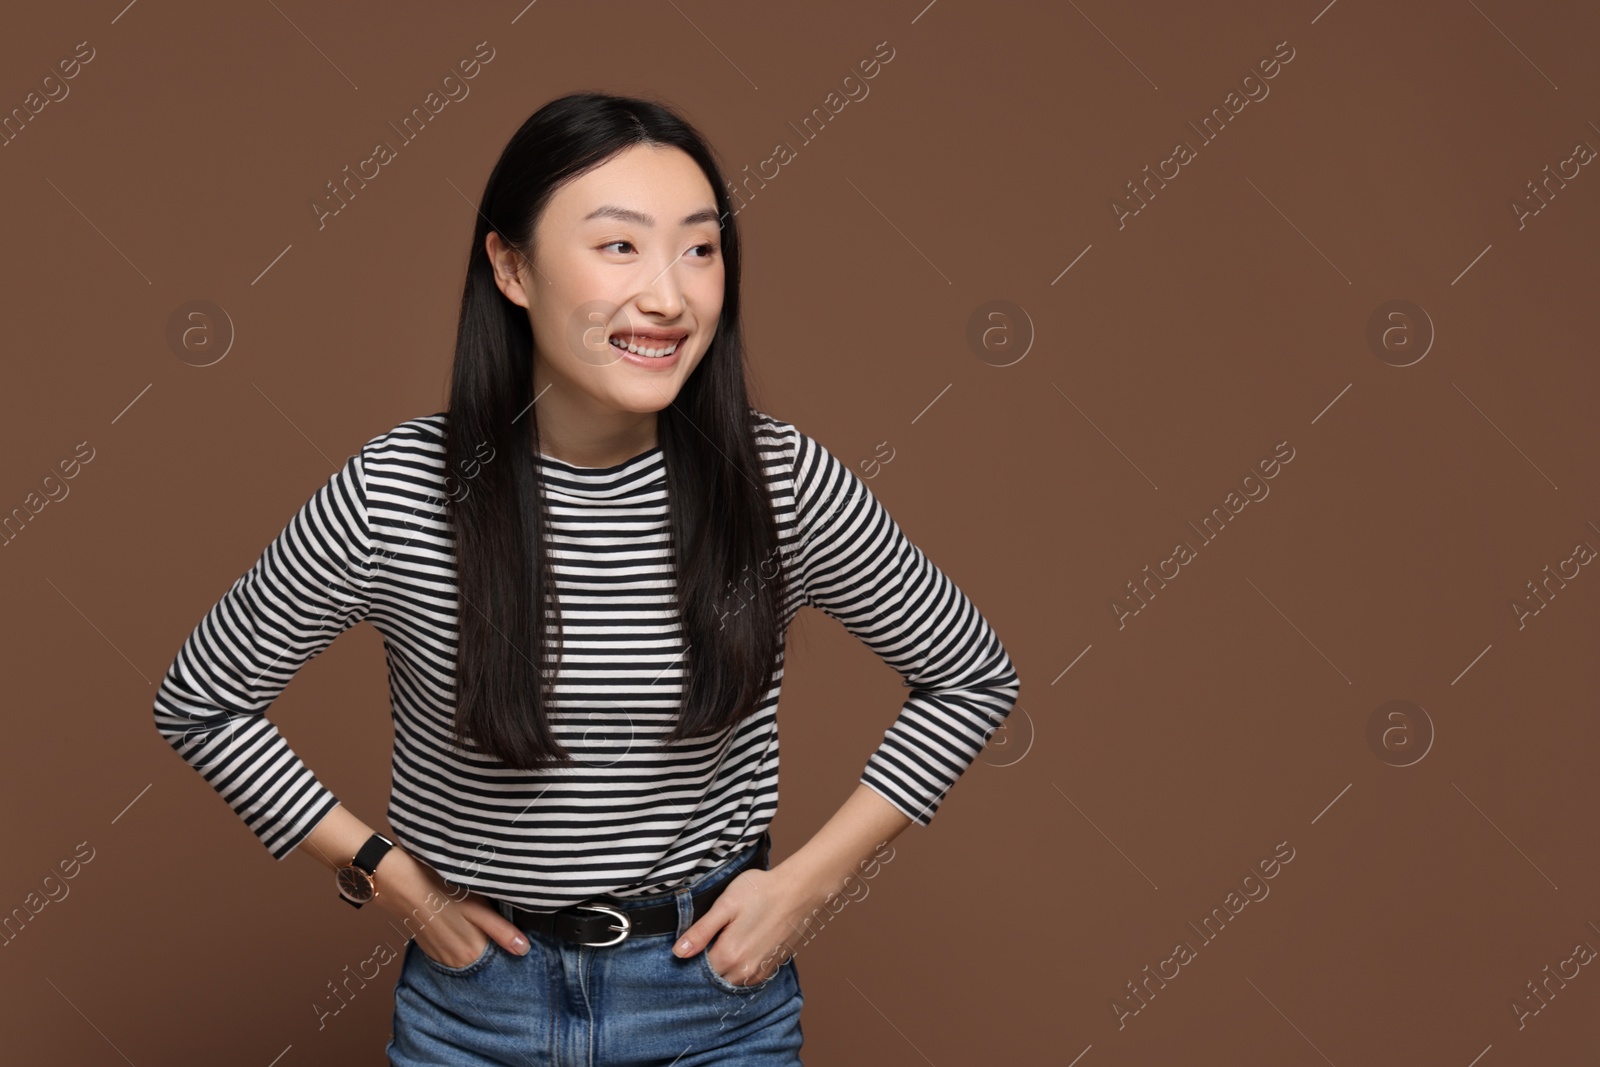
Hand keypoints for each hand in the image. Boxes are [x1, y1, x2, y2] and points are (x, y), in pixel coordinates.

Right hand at [371, 848, 530, 967]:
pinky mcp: (430, 948)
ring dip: (478, 943)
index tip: (519, 936)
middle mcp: (455, 962)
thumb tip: (524, 950)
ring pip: (469, 955)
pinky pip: (453, 951)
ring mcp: (441, 957)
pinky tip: (461, 924)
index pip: (500, 960)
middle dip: (495, 946)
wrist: (400, 883)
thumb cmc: (442, 889)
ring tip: (479, 922)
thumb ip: (501, 931)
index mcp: (471, 953)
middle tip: (500, 924)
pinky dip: (461, 942)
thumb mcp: (477, 906)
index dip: (510, 947)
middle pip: (485, 958)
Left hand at [672, 866, 807, 985]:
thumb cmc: (761, 891)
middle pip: (714, 979)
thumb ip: (701, 931)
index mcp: (729, 955)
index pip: (697, 971)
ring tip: (726, 942)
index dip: (691, 958)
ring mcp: (760, 971)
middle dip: (707, 966)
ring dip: (724, 969)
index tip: (690, 944)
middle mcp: (744, 970)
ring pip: (731, 981)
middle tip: (709, 940)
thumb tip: (678, 952)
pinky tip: (742, 948)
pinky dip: (740, 969)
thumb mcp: (725, 905)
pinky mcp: (772, 968)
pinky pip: (748, 978)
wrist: (799, 891)